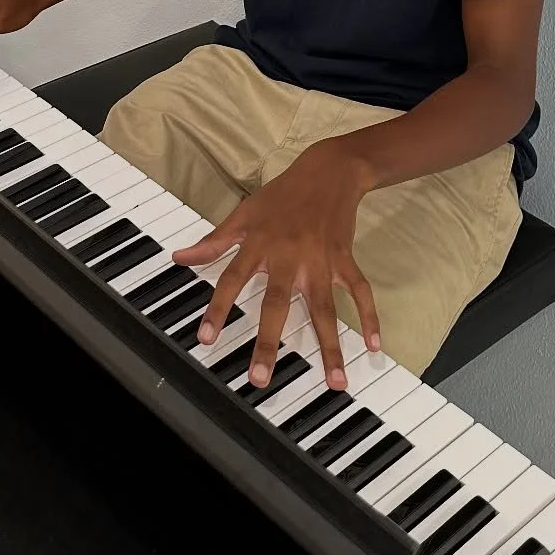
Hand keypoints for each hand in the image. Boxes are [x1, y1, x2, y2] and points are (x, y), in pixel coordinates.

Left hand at [173, 138, 380, 392]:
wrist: (329, 171)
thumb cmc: (283, 195)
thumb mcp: (244, 213)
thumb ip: (214, 241)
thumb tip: (180, 257)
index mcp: (260, 244)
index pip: (233, 279)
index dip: (218, 308)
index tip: (206, 339)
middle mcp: (289, 256)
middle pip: (278, 304)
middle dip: (269, 342)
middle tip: (261, 378)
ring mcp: (321, 261)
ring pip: (324, 309)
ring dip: (330, 347)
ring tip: (336, 382)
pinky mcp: (345, 260)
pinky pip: (360, 292)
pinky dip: (370, 317)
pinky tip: (374, 346)